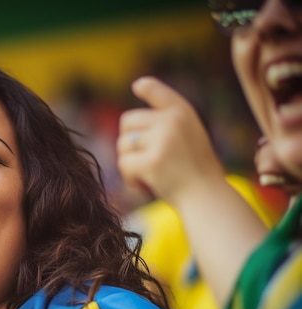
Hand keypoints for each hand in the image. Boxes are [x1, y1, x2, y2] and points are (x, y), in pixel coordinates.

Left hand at [117, 76, 225, 207]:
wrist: (208, 199)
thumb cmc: (197, 175)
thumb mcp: (190, 140)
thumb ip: (167, 127)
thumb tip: (129, 123)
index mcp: (184, 114)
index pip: (160, 93)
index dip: (147, 88)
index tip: (138, 86)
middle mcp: (173, 121)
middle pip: (127, 122)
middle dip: (129, 143)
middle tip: (148, 162)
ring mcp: (162, 140)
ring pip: (122, 145)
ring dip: (130, 163)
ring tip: (152, 175)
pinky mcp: (151, 161)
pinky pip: (123, 165)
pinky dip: (131, 179)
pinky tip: (148, 186)